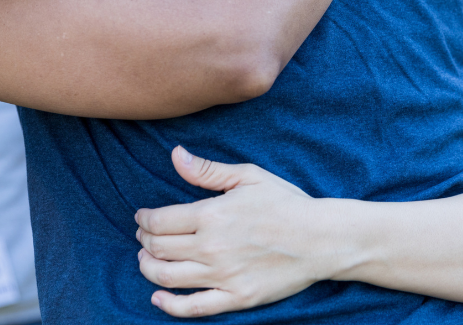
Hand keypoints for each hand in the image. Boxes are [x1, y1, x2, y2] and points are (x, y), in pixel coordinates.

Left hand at [135, 147, 326, 317]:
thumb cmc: (286, 203)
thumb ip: (208, 170)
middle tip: (145, 236)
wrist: (321, 239)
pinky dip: (169, 305)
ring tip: (147, 260)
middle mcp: (211, 247)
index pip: (159, 221)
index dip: (144, 219)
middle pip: (158, 248)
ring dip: (148, 268)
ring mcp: (222, 276)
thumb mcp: (249, 177)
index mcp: (212, 214)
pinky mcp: (235, 298)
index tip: (142, 217)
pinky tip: (158, 297)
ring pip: (166, 277)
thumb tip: (175, 155)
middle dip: (145, 240)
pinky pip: (192, 307)